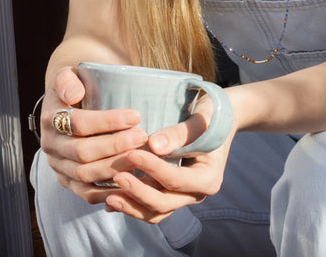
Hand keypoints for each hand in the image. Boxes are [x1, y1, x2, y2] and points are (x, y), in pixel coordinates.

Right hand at [41, 67, 148, 204]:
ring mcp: (59, 167)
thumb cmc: (77, 85)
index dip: (107, 121)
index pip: (78, 124)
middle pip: (82, 153)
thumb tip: (73, 94)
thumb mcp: (69, 74)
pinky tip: (130, 183)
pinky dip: (108, 192)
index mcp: (50, 119)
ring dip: (115, 168)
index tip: (135, 115)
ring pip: (85, 175)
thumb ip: (67, 80)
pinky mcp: (68, 182)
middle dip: (115, 146)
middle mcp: (51, 146)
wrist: (69, 103)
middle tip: (142, 137)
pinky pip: (86, 193)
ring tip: (141, 156)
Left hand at [104, 97, 234, 222]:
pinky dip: (133, 203)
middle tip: (116, 177)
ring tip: (108, 197)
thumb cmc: (210, 114)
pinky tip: (111, 198)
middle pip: (164, 203)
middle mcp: (196, 193)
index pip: (176, 180)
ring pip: (155, 211)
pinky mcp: (171, 194)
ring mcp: (183, 197)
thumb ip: (179, 133)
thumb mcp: (200, 119)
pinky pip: (151, 206)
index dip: (152, 169)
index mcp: (208, 178)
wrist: (217, 118)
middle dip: (138, 193)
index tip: (131, 153)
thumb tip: (153, 145)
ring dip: (132, 205)